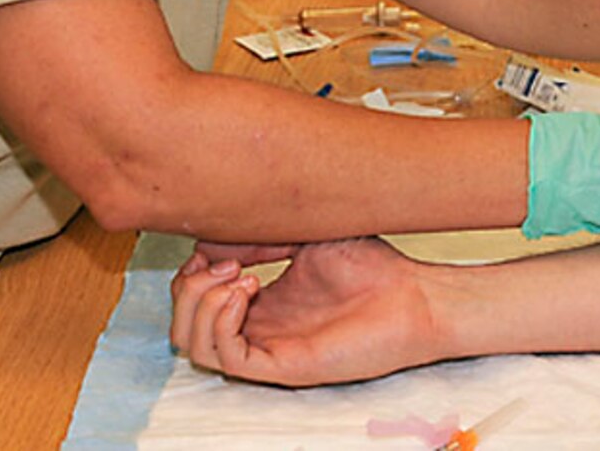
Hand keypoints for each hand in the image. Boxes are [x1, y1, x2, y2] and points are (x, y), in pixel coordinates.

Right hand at [170, 240, 441, 386]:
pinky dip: (220, 321)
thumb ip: (261, 234)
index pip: (196, 300)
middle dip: (188, 288)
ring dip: (200, 304)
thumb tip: (212, 235)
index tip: (216, 243)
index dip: (192, 271)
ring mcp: (268, 348)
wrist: (415, 295)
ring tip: (240, 275)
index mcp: (262, 302)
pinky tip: (247, 290)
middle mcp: (258, 328)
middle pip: (184, 325)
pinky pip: (226, 358)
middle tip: (228, 261)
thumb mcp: (307, 234)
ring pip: (194, 346)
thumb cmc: (374, 267)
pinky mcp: (283, 365)